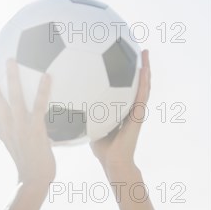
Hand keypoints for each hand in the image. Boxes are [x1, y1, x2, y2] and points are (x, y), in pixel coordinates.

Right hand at [0, 59, 55, 184]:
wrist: (33, 181)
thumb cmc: (29, 166)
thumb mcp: (17, 148)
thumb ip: (15, 136)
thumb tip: (19, 129)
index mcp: (3, 131)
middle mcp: (8, 127)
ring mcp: (20, 127)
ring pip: (13, 98)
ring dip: (11, 78)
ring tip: (11, 60)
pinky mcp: (35, 130)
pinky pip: (38, 106)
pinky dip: (43, 90)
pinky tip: (47, 76)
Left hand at [90, 49, 150, 169]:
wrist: (113, 163)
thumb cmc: (101, 148)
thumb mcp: (89, 125)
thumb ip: (81, 113)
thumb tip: (64, 101)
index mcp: (119, 108)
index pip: (122, 85)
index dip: (122, 71)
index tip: (119, 55)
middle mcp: (129, 107)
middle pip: (134, 82)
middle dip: (134, 65)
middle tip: (134, 46)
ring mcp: (136, 111)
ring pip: (143, 85)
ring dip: (145, 68)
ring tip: (145, 51)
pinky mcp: (138, 116)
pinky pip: (142, 95)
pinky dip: (145, 81)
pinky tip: (145, 69)